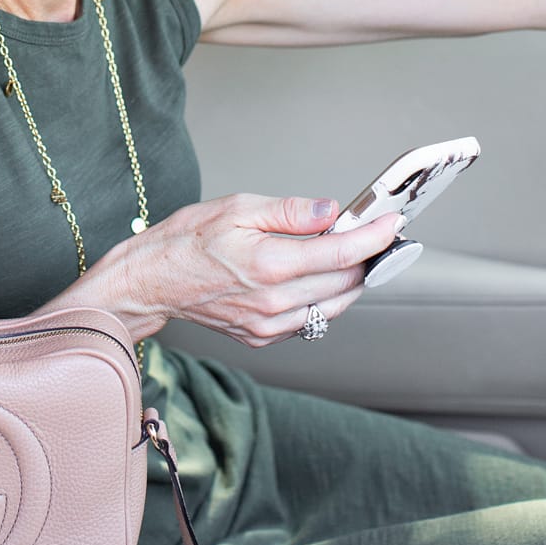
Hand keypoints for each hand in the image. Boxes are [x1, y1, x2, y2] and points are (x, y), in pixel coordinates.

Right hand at [87, 191, 404, 347]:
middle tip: (370, 232)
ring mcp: (269, 325)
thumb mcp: (237, 207)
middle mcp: (274, 302)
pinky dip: (321, 297)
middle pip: (346, 282)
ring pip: (333, 306)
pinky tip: (309, 276)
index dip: (374, 237)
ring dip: (347, 280)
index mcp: (270, 265)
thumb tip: (331, 212)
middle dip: (365, 257)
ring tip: (344, 254)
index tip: (393, 223)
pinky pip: (308, 319)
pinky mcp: (262, 337)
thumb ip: (290, 211)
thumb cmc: (187, 240)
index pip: (342, 254)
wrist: (151, 282)